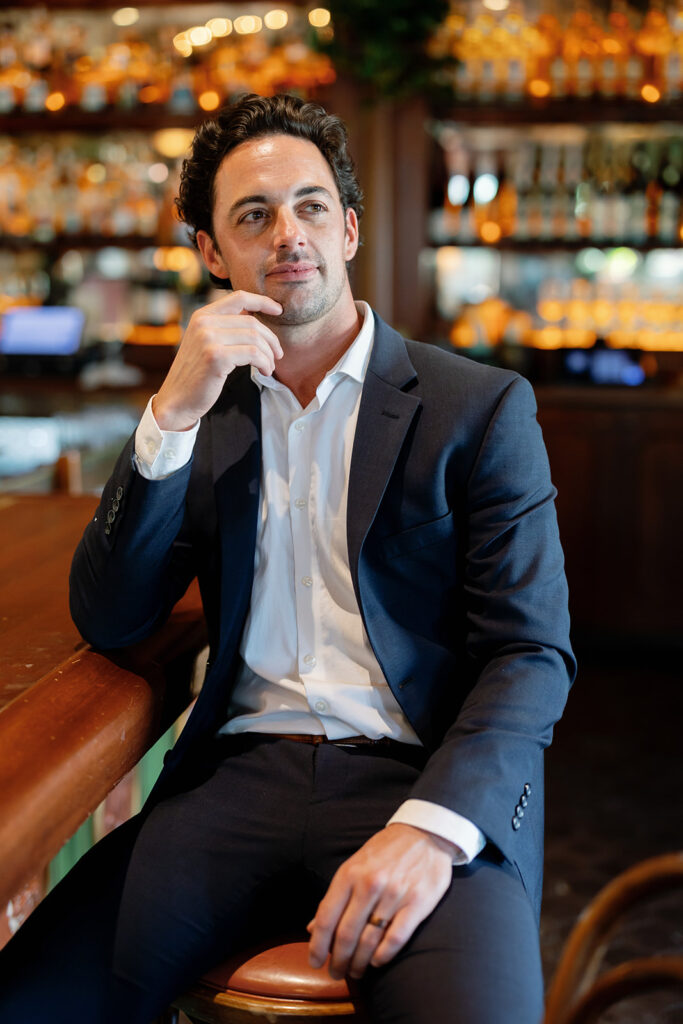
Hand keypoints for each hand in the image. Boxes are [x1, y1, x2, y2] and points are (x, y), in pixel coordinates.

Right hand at [152, 290, 282, 430]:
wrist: (177, 399)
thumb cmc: (196, 374)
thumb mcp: (206, 343)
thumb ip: (224, 328)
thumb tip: (253, 317)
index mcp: (202, 315)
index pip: (239, 297)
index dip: (262, 301)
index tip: (278, 310)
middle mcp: (204, 323)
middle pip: (252, 322)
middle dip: (271, 340)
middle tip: (277, 355)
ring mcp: (209, 339)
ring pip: (255, 338)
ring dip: (269, 354)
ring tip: (270, 367)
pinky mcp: (216, 356)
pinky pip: (253, 354)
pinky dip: (265, 363)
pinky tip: (264, 372)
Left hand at [307, 823, 454, 980]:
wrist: (425, 834)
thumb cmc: (385, 852)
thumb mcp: (355, 866)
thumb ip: (336, 897)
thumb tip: (312, 928)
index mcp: (349, 873)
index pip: (326, 917)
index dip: (317, 945)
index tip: (314, 962)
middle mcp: (369, 884)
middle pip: (346, 934)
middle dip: (338, 960)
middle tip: (336, 973)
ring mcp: (394, 894)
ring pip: (369, 940)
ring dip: (359, 963)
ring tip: (355, 972)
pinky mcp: (417, 903)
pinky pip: (395, 938)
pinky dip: (383, 956)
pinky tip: (376, 961)